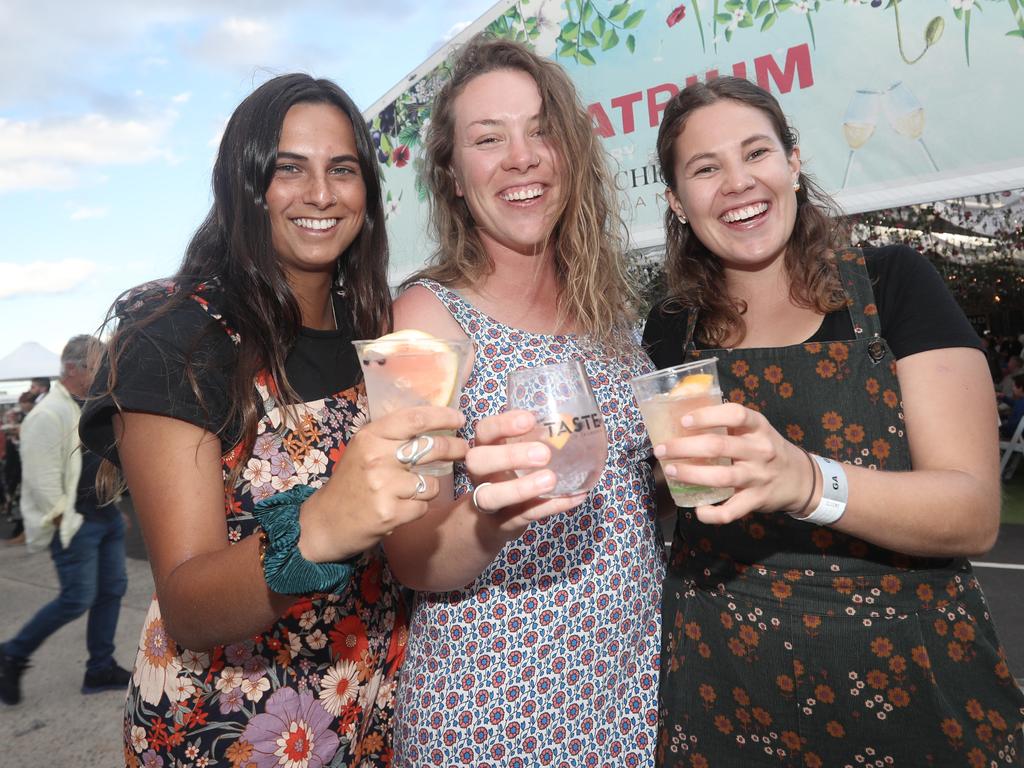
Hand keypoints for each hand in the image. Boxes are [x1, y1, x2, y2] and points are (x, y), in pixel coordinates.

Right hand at [297, 405, 467, 561]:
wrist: (325, 522)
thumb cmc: (350, 483)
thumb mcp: (363, 449)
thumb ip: (391, 437)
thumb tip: (432, 422)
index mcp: (370, 437)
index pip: (415, 419)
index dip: (443, 417)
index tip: (459, 420)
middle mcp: (376, 458)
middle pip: (431, 448)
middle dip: (455, 448)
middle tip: (463, 450)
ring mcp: (383, 486)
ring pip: (431, 483)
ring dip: (428, 488)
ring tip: (409, 492)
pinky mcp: (390, 513)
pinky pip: (423, 507)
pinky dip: (418, 509)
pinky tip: (401, 508)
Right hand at [464, 409, 587, 541]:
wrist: (489, 523)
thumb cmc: (509, 477)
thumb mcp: (514, 455)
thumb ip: (534, 440)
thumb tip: (574, 423)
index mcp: (484, 450)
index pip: (484, 431)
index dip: (502, 424)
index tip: (530, 420)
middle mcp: (480, 474)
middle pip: (477, 461)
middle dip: (509, 456)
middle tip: (543, 454)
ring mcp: (487, 502)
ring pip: (491, 496)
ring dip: (521, 488)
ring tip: (551, 480)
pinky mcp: (503, 524)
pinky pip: (524, 516)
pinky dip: (550, 507)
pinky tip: (574, 498)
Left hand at [652, 402, 811, 524]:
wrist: (799, 478)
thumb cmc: (766, 448)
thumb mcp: (755, 429)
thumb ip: (728, 423)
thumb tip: (682, 413)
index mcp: (758, 427)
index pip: (735, 414)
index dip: (707, 416)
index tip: (683, 421)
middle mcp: (760, 450)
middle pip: (719, 446)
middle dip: (684, 447)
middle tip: (661, 449)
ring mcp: (758, 476)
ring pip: (722, 477)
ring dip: (691, 475)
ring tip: (671, 471)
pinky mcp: (756, 500)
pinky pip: (732, 510)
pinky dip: (712, 513)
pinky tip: (697, 510)